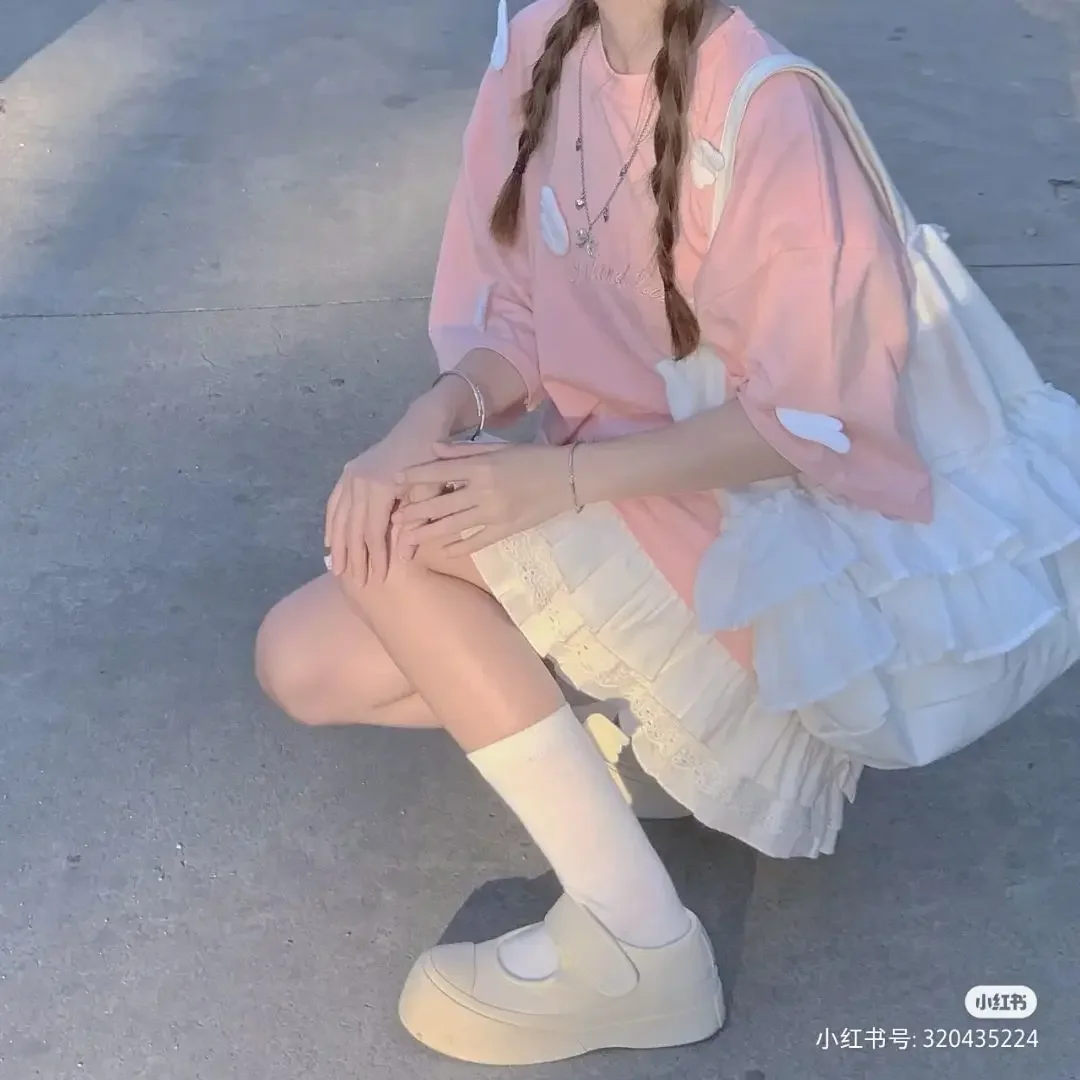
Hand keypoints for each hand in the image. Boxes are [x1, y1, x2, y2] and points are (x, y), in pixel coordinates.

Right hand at [324, 411, 449, 585]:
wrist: (420, 426)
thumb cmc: (431, 461)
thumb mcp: (430, 493)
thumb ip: (416, 524)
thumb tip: (404, 559)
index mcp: (380, 487)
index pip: (374, 532)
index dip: (376, 557)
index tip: (378, 579)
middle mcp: (359, 482)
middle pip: (353, 529)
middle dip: (354, 558)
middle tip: (355, 583)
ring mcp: (351, 476)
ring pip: (340, 518)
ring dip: (338, 546)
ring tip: (337, 570)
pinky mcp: (348, 472)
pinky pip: (334, 503)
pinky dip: (331, 524)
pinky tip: (329, 542)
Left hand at [393, 441, 575, 555]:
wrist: (569, 477)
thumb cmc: (533, 457)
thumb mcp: (499, 447)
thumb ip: (464, 451)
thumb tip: (433, 449)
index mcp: (481, 465)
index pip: (439, 472)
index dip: (414, 477)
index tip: (394, 482)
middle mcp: (483, 490)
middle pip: (440, 504)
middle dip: (414, 513)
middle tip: (393, 520)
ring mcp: (494, 513)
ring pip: (453, 526)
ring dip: (428, 533)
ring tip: (408, 539)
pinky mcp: (506, 529)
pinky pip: (476, 541)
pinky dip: (458, 547)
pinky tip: (442, 552)